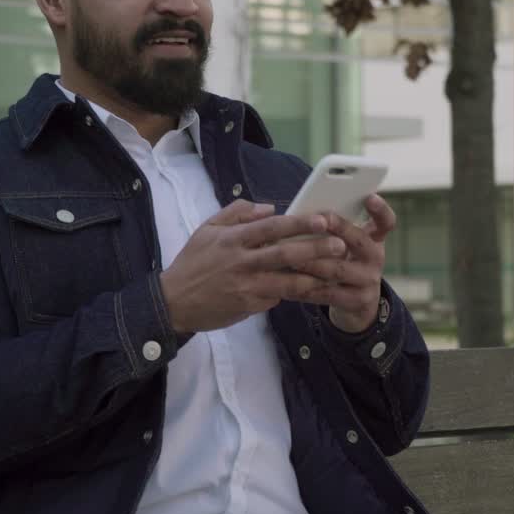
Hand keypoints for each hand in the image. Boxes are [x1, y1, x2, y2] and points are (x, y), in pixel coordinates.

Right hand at [159, 200, 348, 332]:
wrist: (173, 302)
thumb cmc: (193, 262)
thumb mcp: (208, 229)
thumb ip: (238, 213)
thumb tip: (271, 207)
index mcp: (233, 239)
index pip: (271, 227)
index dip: (298, 223)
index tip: (322, 219)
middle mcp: (242, 262)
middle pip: (285, 253)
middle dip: (316, 249)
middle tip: (340, 245)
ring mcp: (247, 286)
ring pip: (287, 280)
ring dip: (314, 276)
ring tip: (336, 271)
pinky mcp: (249, 306)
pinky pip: (277, 297)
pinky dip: (295, 292)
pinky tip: (315, 289)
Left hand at [294, 194, 395, 332]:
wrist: (358, 302)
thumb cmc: (346, 262)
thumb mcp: (349, 244)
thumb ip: (336, 230)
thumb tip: (305, 213)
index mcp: (374, 239)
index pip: (385, 222)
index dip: (380, 209)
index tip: (370, 197)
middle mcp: (375, 258)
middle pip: (360, 241)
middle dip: (339, 228)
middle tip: (320, 219)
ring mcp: (368, 281)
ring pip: (339, 269)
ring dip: (314, 262)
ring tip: (292, 256)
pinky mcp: (356, 301)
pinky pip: (327, 294)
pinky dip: (305, 288)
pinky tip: (287, 284)